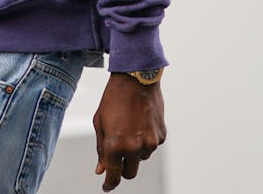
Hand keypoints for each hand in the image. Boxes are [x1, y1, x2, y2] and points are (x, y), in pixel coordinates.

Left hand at [93, 73, 165, 190]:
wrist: (136, 79)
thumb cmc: (114, 99)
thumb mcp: (100, 123)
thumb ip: (101, 150)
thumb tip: (101, 170)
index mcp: (115, 146)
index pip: (114, 176)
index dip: (109, 184)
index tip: (107, 186)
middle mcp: (134, 147)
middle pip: (130, 173)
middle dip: (123, 169)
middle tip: (119, 156)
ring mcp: (150, 142)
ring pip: (142, 159)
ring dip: (136, 151)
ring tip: (130, 128)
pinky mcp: (161, 135)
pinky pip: (152, 146)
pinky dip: (146, 140)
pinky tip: (140, 122)